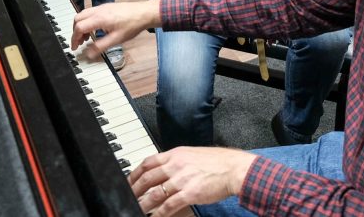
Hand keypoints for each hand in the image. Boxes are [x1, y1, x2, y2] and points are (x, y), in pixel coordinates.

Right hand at [71, 0, 160, 57]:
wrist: (144, 13)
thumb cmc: (132, 24)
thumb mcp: (116, 39)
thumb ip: (101, 47)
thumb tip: (89, 54)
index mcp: (99, 18)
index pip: (79, 27)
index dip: (75, 38)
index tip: (75, 47)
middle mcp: (98, 11)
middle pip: (78, 18)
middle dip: (76, 31)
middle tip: (79, 42)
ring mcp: (102, 7)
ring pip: (83, 14)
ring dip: (81, 26)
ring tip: (87, 38)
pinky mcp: (106, 7)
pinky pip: (91, 13)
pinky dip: (88, 21)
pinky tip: (95, 30)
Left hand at [129, 147, 256, 215]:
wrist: (233, 168)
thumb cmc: (218, 162)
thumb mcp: (193, 154)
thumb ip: (177, 161)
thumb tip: (164, 170)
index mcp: (175, 154)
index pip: (148, 162)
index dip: (135, 173)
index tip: (130, 181)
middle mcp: (176, 165)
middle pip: (148, 177)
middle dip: (135, 189)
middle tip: (130, 197)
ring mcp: (182, 179)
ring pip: (155, 193)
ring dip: (144, 203)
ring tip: (139, 208)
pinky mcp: (189, 193)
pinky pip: (169, 205)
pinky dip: (159, 213)